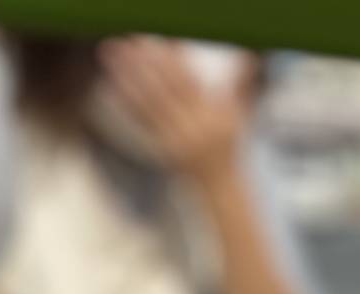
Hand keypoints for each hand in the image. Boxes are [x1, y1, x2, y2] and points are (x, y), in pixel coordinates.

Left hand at [98, 38, 253, 184]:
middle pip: (165, 90)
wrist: (219, 185)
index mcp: (213, 117)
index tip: (154, 42)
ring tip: (112, 57)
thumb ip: (237, 86)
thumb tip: (247, 58)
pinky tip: (114, 85)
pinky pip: (143, 123)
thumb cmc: (227, 145)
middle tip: (127, 43)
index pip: (188, 82)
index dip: (170, 61)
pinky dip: (128, 103)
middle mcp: (194, 129)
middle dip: (145, 64)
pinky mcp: (163, 151)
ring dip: (129, 79)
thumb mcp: (235, 115)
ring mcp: (177, 141)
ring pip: (149, 105)